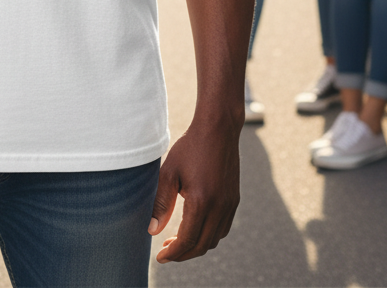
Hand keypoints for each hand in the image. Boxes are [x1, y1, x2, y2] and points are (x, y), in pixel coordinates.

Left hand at [149, 118, 239, 263]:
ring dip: (196, 246)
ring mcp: (230, 204)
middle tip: (166, 251)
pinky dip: (209, 235)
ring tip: (178, 241)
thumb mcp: (169, 172)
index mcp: (202, 201)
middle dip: (183, 254)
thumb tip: (152, 230)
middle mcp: (219, 207)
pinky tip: (195, 228)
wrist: (218, 129)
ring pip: (214, 239)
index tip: (160, 257)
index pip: (187, 240)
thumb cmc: (190, 147)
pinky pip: (223, 228)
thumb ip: (161, 203)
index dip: (173, 253)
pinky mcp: (234, 199)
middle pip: (202, 245)